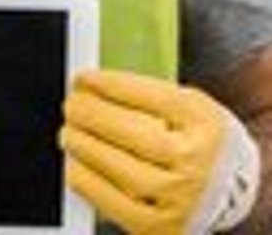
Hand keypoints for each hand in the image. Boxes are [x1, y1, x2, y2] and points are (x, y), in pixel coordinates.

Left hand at [60, 70, 259, 233]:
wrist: (228, 190)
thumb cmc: (195, 139)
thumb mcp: (184, 103)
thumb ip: (141, 92)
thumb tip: (88, 85)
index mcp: (202, 122)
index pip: (151, 97)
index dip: (108, 85)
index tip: (82, 79)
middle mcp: (197, 163)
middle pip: (136, 134)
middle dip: (91, 115)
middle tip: (72, 106)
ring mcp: (181, 199)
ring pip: (124, 172)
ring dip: (84, 147)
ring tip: (69, 131)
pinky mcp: (161, 227)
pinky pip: (114, 205)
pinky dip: (87, 180)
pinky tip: (74, 163)